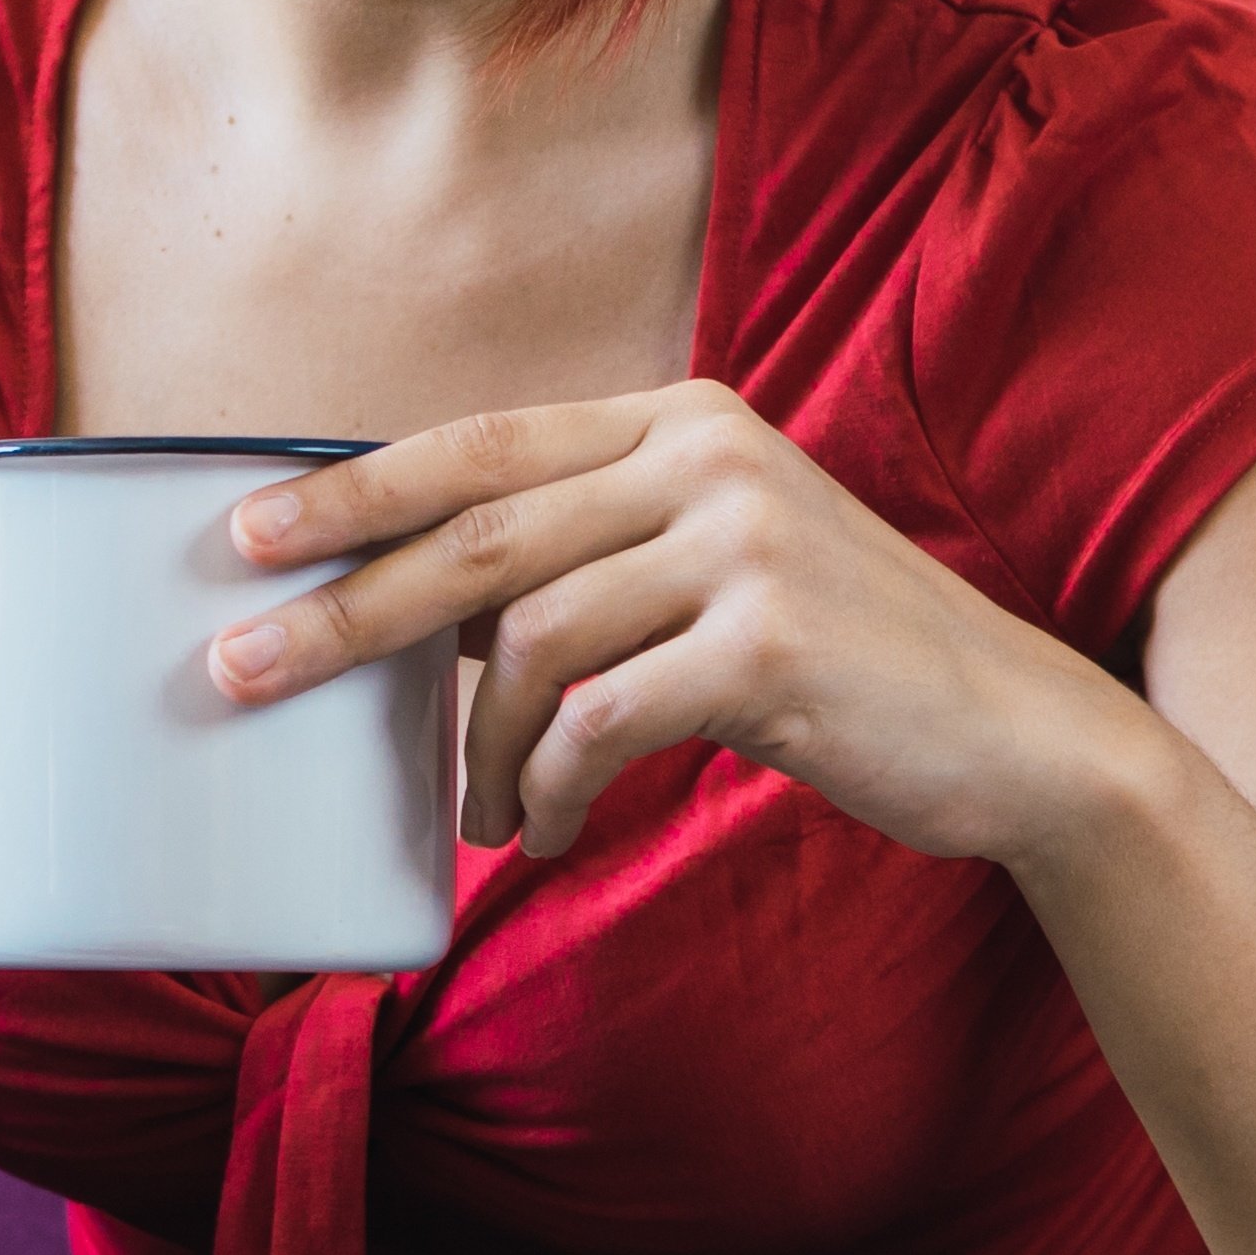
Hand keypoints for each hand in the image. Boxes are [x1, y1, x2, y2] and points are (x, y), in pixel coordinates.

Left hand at [214, 385, 1148, 868]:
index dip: (354, 491)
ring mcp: (745, 543)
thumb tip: (414, 612)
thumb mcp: (712, 579)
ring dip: (483, 751)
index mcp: (683, 422)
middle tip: (240, 674)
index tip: (243, 537)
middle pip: (479, 534)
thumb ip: (589, 564)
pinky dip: (551, 788)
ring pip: (532, 644)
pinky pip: (599, 722)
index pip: (481, 448)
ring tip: (479, 817)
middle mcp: (711, 457)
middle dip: (345, 612)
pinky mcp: (769, 644)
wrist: (1015, 738)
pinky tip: (548, 832)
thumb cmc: (841, 673)